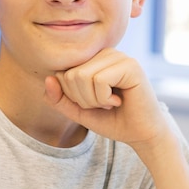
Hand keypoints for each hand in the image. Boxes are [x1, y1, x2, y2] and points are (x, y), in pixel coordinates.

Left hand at [44, 49, 166, 149]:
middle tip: (103, 104)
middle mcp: (104, 53)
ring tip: (110, 102)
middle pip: (70, 75)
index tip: (92, 103)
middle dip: (82, 99)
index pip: (61, 73)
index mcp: (91, 60)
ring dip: (94, 100)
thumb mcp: (78, 111)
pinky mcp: (130, 65)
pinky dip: (104, 98)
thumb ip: (59, 98)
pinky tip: (119, 101)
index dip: (72, 97)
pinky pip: (99, 80)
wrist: (140, 135)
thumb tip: (48, 78)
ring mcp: (118, 56)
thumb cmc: (112, 120)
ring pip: (82, 76)